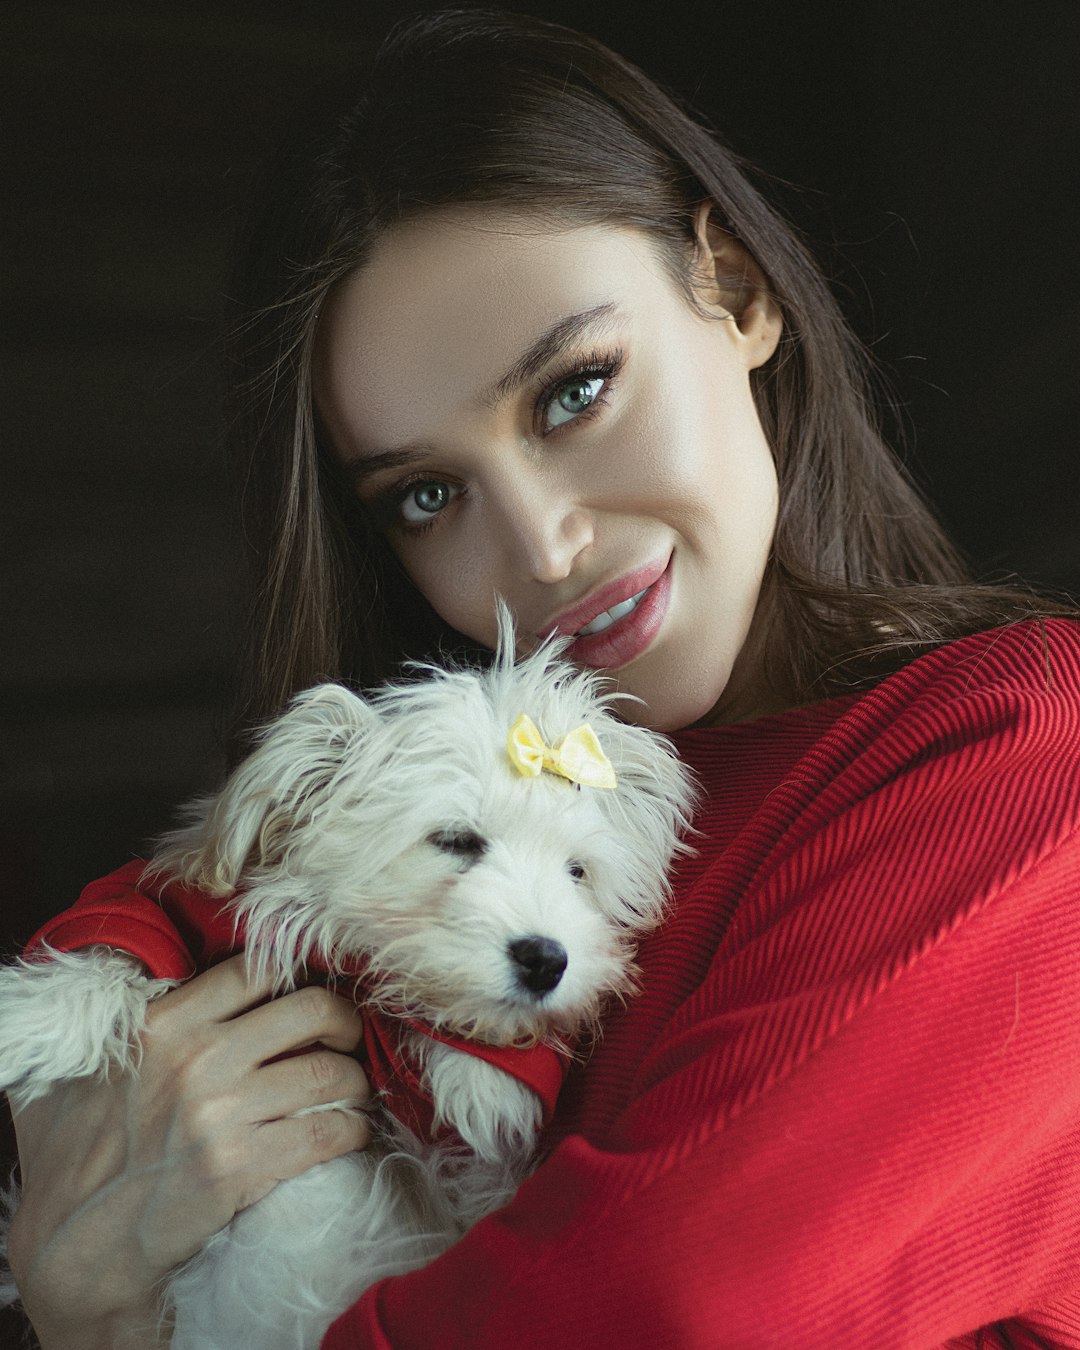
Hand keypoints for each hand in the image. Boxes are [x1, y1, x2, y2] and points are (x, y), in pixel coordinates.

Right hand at [8, 954, 370, 1348]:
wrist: (77, 1238)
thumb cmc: (87, 1148)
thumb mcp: (102, 1061)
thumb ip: (148, 1019)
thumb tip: (194, 978)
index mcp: (165, 1023)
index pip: (257, 969)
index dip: (298, 976)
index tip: (310, 996)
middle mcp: (199, 1058)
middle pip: (313, 1010)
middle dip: (344, 1023)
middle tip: (346, 1040)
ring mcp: (222, 1112)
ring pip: (331, 1073)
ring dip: (354, 1083)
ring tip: (350, 1093)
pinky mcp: (242, 1165)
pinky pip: (328, 1131)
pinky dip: (351, 1129)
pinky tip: (348, 1132)